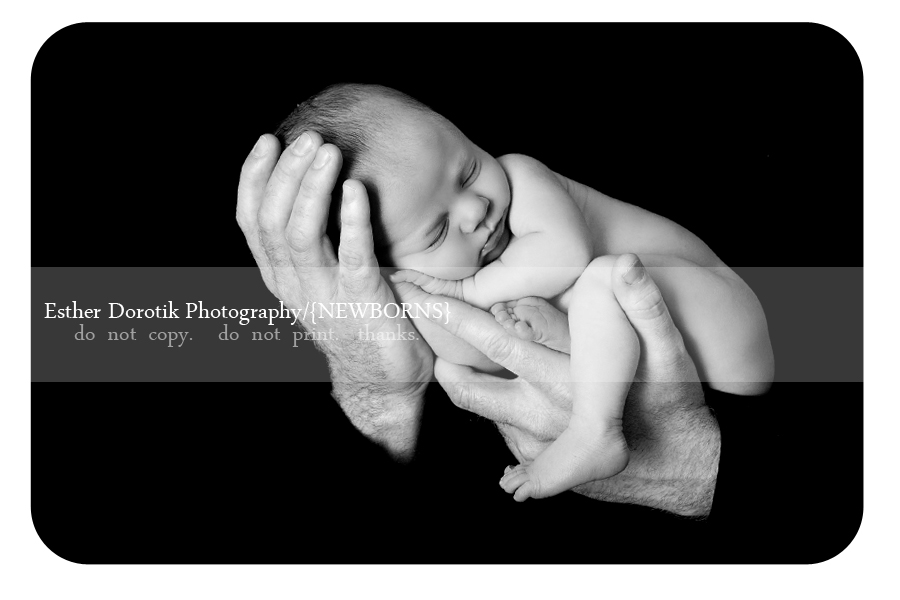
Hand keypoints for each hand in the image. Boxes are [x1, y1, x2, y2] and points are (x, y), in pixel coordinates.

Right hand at [236, 132, 433, 459]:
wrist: (383, 380)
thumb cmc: (356, 318)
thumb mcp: (320, 278)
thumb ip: (311, 241)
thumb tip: (311, 184)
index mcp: (279, 275)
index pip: (251, 221)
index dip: (254, 178)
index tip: (268, 140)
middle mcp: (292, 284)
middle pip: (272, 220)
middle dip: (286, 173)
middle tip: (308, 137)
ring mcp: (324, 295)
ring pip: (301, 234)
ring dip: (312, 188)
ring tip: (328, 151)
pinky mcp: (361, 303)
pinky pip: (351, 257)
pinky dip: (351, 221)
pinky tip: (355, 189)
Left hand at [397, 254, 719, 515]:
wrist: (680, 469)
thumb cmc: (673, 405)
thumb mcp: (671, 355)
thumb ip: (646, 306)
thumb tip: (623, 263)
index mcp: (564, 380)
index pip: (494, 339)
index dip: (451, 314)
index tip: (415, 292)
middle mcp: (540, 414)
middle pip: (467, 383)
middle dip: (437, 351)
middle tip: (412, 318)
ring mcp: (533, 443)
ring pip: (480, 407)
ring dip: (462, 379)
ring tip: (446, 352)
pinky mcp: (535, 462)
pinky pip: (500, 427)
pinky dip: (492, 403)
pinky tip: (496, 384)